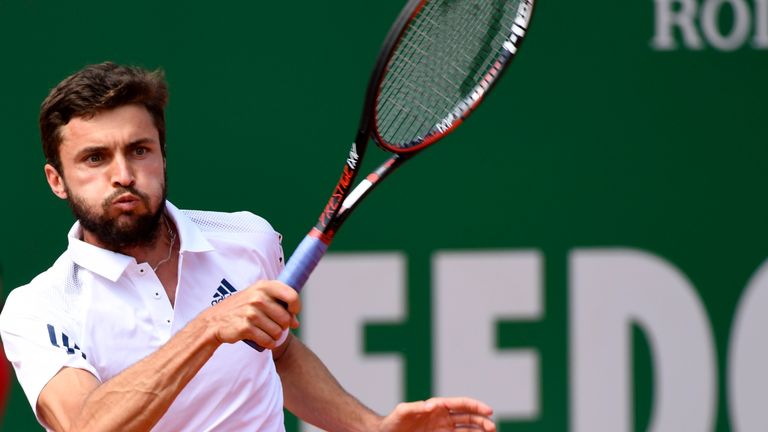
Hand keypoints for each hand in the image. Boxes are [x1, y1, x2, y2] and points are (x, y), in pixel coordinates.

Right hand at [199, 280, 299, 349]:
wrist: (215, 320)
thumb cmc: (241, 308)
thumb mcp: (258, 297)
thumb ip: (278, 305)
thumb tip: (296, 323)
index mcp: (263, 286)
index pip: (292, 295)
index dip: (296, 307)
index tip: (293, 312)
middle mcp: (258, 298)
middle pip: (286, 318)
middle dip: (283, 326)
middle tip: (274, 326)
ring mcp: (251, 313)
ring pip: (277, 331)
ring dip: (275, 336)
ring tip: (266, 332)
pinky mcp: (245, 328)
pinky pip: (268, 341)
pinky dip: (268, 343)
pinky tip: (263, 340)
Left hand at [378, 397, 495, 431]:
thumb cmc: (393, 421)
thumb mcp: (403, 411)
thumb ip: (415, 407)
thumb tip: (431, 405)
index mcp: (437, 406)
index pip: (461, 404)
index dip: (476, 406)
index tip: (489, 411)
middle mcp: (443, 417)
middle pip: (468, 417)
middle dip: (481, 420)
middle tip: (492, 427)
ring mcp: (443, 429)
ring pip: (467, 429)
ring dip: (479, 430)